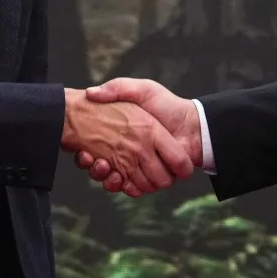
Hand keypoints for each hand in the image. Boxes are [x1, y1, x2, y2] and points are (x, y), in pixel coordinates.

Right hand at [62, 88, 192, 196]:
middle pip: (103, 166)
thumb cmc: (167, 105)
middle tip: (95, 159)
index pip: (96, 145)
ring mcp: (137, 166)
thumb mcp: (141, 89)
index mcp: (122, 133)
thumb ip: (117, 88)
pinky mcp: (146, 179)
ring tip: (101, 165)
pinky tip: (114, 176)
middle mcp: (129, 151)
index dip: (87, 151)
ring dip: (105, 176)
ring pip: (113, 180)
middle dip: (97, 167)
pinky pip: (128, 189)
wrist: (192, 126)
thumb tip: (90, 93)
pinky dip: (119, 185)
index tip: (83, 148)